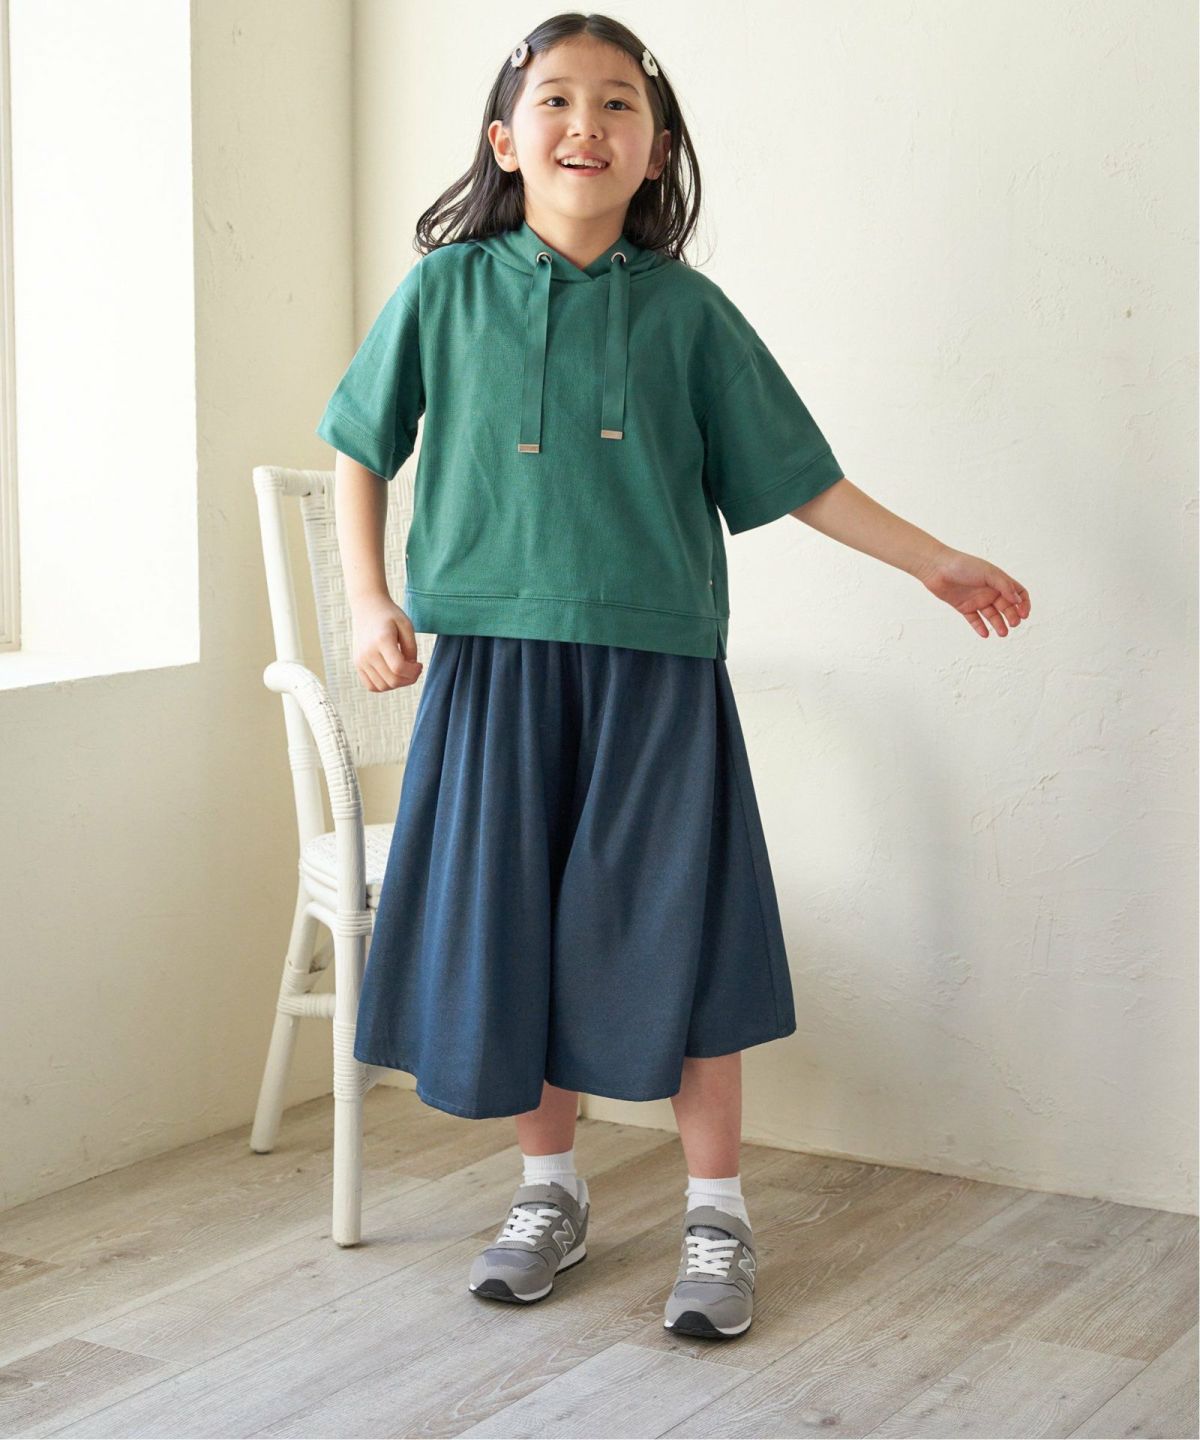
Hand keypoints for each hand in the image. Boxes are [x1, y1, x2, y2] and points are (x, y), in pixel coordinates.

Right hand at [349, 593, 423, 689]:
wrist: (367, 607)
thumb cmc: (390, 615)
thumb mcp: (406, 626)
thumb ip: (411, 648)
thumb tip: (411, 670)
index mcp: (382, 640)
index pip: (398, 668)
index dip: (414, 672)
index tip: (419, 665)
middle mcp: (368, 653)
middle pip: (391, 680)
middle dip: (409, 679)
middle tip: (414, 669)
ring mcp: (360, 660)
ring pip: (382, 686)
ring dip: (398, 683)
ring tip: (403, 670)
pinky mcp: (357, 664)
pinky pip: (372, 686)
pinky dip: (385, 685)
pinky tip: (392, 674)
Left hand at [914, 546, 1029, 636]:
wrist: (937, 568)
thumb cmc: (963, 565)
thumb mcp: (988, 573)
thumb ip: (1004, 586)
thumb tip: (1018, 600)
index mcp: (998, 580)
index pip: (1018, 593)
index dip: (1024, 603)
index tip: (1024, 614)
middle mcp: (989, 590)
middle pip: (1007, 607)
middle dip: (1012, 616)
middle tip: (1013, 624)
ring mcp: (977, 599)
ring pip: (992, 615)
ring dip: (999, 624)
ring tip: (1003, 633)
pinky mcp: (964, 607)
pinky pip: (975, 620)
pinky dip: (980, 628)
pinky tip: (985, 634)